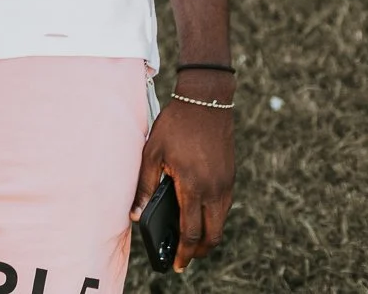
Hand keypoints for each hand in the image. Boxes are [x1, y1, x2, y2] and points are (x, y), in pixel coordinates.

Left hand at [132, 80, 234, 270]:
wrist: (206, 102)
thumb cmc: (175, 126)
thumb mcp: (152, 153)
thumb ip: (145, 186)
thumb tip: (136, 215)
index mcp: (193, 187)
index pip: (191, 232)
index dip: (184, 253)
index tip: (177, 265)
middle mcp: (215, 191)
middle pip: (212, 235)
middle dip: (199, 251)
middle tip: (184, 258)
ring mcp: (226, 185)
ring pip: (221, 222)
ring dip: (207, 235)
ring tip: (189, 240)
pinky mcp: (230, 178)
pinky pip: (224, 207)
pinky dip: (212, 218)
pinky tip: (197, 214)